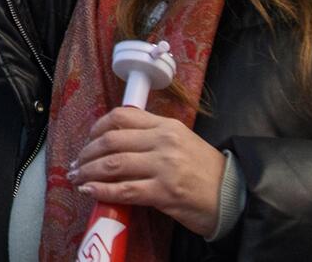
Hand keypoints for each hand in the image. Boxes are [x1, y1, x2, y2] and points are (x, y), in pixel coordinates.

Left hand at [69, 108, 225, 238]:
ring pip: (113, 164)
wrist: (234, 196)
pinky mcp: (165, 192)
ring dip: (89, 171)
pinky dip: (102, 191)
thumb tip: (114, 144)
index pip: (122, 116)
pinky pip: (125, 190)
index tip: (88, 140)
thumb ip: (151, 137)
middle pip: (111, 140)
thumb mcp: (180, 142)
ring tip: (78, 177)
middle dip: (87, 152)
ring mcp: (164, 166)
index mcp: (166, 125)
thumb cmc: (205, 171)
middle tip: (76, 163)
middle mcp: (163, 141)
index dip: (97, 128)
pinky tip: (90, 192)